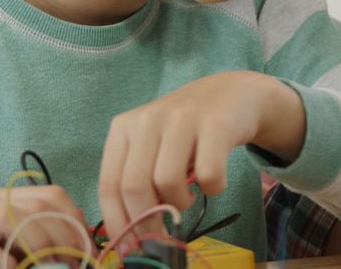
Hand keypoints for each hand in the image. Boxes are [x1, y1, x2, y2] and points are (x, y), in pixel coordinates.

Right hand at [0, 185, 88, 268]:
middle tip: (80, 263)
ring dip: (46, 247)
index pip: (51, 194)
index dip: (77, 220)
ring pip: (19, 220)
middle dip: (70, 236)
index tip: (90, 247)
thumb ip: (26, 242)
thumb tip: (73, 252)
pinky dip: (9, 266)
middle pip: (42, 205)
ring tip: (56, 268)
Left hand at [98, 71, 304, 243]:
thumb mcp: (153, 146)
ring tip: (188, 198)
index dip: (118, 223)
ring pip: (167, 182)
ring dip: (180, 204)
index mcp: (124, 127)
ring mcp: (182, 118)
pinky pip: (208, 174)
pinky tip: (214, 181)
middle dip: (148, 222)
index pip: (109, 184)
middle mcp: (148, 119)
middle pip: (135, 187)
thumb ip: (137, 179)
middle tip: (163, 235)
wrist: (232, 94)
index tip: (131, 246)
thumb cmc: (187, 131)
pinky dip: (213, 188)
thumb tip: (128, 236)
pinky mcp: (216, 123)